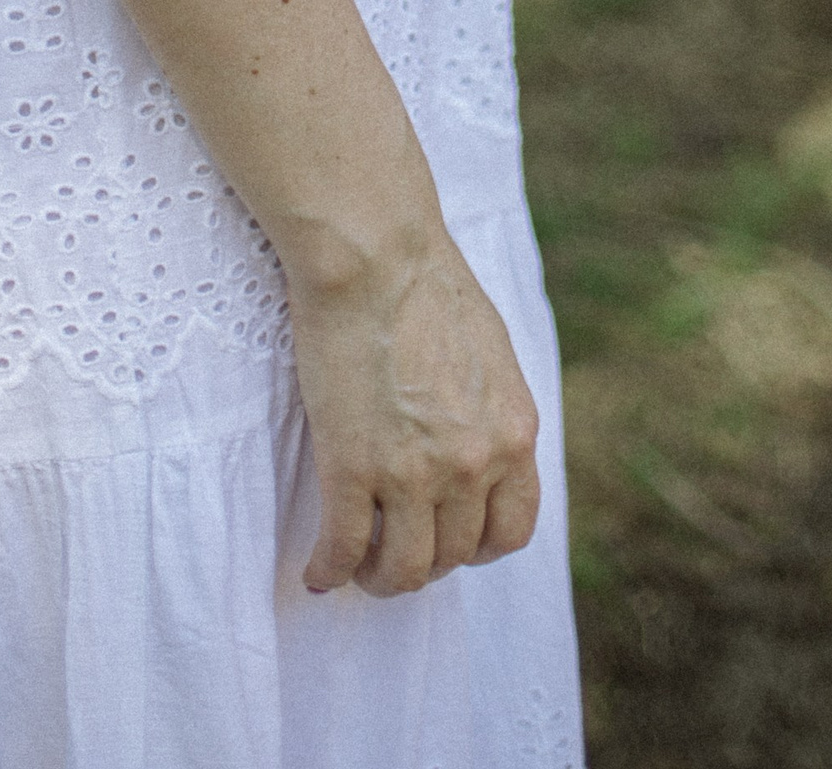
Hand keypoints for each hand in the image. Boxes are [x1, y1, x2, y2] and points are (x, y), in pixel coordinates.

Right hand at [288, 214, 542, 593]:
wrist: (377, 255)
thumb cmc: (428, 287)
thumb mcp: (491, 356)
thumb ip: (491, 414)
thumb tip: (479, 453)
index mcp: (514, 432)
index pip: (513, 531)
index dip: (479, 547)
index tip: (450, 538)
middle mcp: (474, 463)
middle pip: (454, 556)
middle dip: (423, 560)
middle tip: (393, 547)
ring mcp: (414, 472)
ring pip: (403, 570)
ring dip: (379, 577)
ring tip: (358, 564)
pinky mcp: (353, 468)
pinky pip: (343, 551)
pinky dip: (329, 570)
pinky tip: (318, 569)